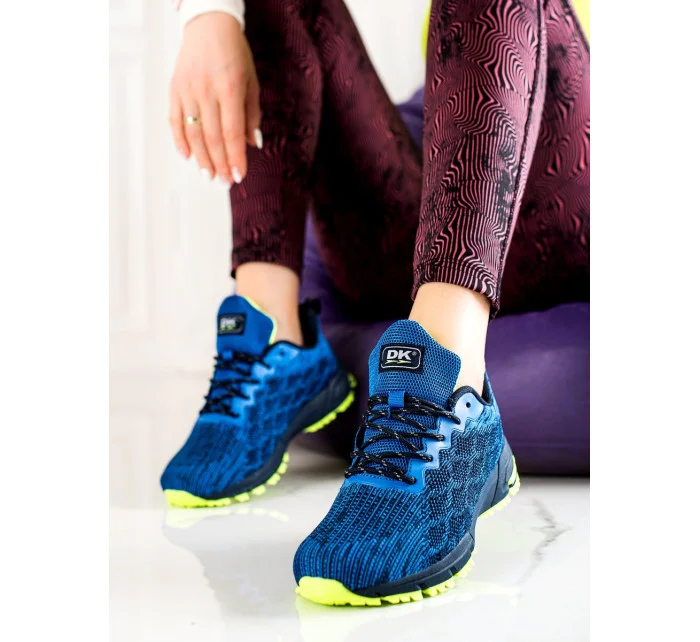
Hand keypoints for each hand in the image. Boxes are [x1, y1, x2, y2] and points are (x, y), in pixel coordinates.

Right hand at [169, 12, 261, 184]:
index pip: (232, 132)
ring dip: (201, 157)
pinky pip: (174, 120)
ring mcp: (187, 89)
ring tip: (209, 175)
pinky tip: (187, 156)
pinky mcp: (174, 88)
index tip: (239, 176)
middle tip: (224, 182)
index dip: (235, 157)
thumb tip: (253, 144)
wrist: (208, 24)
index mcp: (229, 88)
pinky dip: (180, 140)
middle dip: (220, 163)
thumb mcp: (251, 81)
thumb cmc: (235, 54)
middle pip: (212, 137)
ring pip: (193, 132)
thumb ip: (252, 115)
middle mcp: (206, 90)